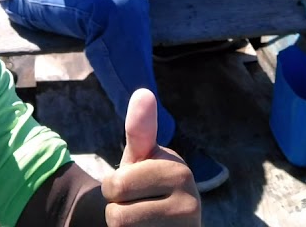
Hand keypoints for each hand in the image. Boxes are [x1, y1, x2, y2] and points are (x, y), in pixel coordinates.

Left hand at [102, 88, 200, 224]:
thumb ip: (140, 129)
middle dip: (118, 210)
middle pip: (116, 215)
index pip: (116, 186)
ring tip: (143, 222)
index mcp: (180, 172)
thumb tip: (143, 92)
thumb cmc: (150, 187)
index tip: (134, 186)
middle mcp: (190, 205)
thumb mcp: (142, 158)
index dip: (114, 188)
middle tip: (138, 206)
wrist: (170, 224)